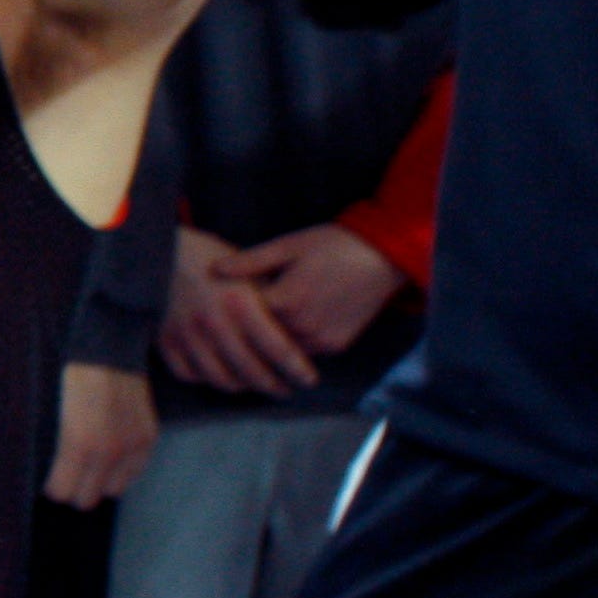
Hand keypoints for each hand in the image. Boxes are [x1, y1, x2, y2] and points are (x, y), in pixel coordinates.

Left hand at [47, 359, 159, 506]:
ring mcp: (132, 446)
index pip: (62, 491)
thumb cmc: (70, 376)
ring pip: (113, 489)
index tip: (49, 478)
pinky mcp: (148, 438)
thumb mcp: (50, 412)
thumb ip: (52, 446)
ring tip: (90, 466)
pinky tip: (111, 456)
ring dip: (99, 482)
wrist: (108, 348)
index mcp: (78, 444)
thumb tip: (48, 472)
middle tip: (68, 475)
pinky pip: (134, 472)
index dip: (53, 487)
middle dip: (74, 489)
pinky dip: (121, 469)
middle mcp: (108, 451)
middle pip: (87, 498)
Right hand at [157, 224, 321, 395]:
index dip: (298, 370)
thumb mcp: (251, 273)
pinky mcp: (166, 341)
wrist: (164, 250)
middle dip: (275, 386)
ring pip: (221, 379)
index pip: (279, 350)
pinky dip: (207, 379)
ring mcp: (187, 335)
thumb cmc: (217, 260)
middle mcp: (213, 322)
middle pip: (252, 371)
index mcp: (240, 303)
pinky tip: (222, 375)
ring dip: (244, 387)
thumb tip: (302, 341)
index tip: (309, 380)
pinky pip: (189, 374)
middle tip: (286, 389)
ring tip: (257, 385)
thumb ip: (275, 307)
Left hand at [228, 219, 406, 363]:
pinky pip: (304, 351)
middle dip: (246, 329)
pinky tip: (285, 329)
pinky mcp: (337, 346)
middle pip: (259, 337)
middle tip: (232, 320)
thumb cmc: (333, 245)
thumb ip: (251, 262)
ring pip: (281, 349)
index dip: (230, 310)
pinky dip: (292, 344)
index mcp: (287, 300)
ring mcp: (322, 339)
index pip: (243, 316)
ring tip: (257, 325)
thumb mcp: (288, 246)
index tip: (218, 303)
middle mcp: (303, 326)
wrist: (384, 257)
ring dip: (268, 341)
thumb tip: (214, 270)